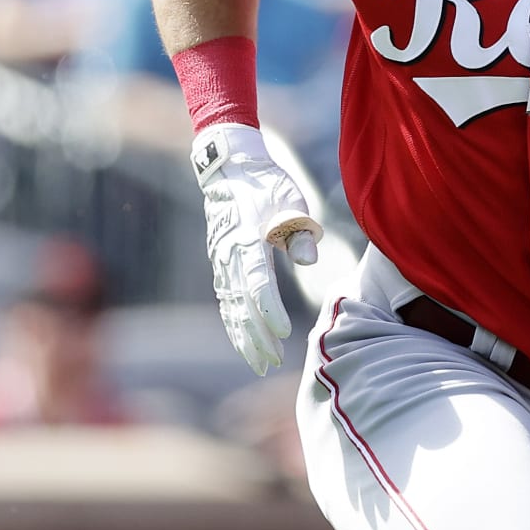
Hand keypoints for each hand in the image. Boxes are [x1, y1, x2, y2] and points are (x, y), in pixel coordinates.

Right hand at [190, 123, 322, 374]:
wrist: (230, 166)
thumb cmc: (266, 183)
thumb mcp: (288, 200)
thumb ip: (297, 231)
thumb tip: (308, 261)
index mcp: (246, 241)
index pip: (258, 285)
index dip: (269, 311)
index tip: (283, 334)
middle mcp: (229, 256)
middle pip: (241, 305)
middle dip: (256, 337)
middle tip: (273, 363)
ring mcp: (221, 261)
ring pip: (230, 307)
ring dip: (244, 337)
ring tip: (260, 363)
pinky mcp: (221, 262)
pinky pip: (226, 300)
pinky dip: (234, 323)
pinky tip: (244, 341)